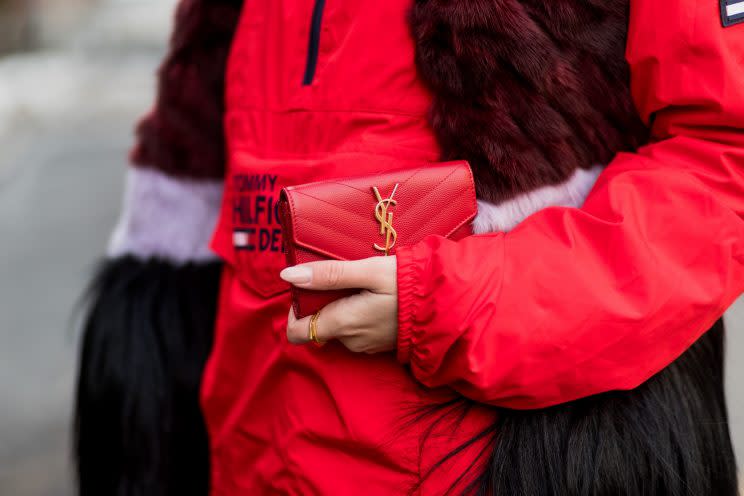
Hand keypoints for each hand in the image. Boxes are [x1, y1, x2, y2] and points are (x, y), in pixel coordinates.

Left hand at [280, 256, 397, 353]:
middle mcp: (351, 340)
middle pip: (318, 325)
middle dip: (323, 303)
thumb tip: (289, 275)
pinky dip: (357, 314)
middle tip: (342, 278)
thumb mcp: (369, 271)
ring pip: (338, 327)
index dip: (295, 311)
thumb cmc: (408, 285)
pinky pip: (356, 330)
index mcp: (342, 323)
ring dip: (342, 307)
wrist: (446, 305)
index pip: (296, 332)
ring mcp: (366, 345)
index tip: (308, 289)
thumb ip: (328, 274)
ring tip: (362, 284)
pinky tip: (374, 297)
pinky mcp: (379, 344)